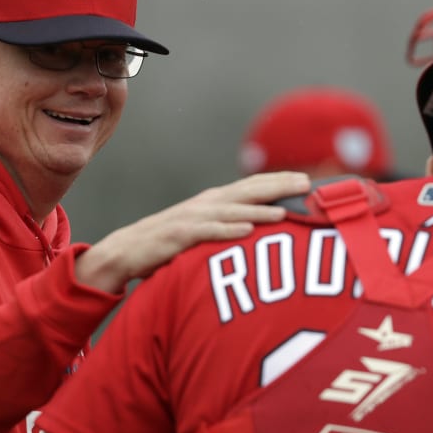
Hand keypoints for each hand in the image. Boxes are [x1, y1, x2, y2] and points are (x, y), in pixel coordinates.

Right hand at [74, 171, 310, 292]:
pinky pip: (206, 232)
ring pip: (231, 211)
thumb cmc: (167, 246)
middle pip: (247, 191)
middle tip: (307, 183)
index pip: (250, 186)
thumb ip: (225, 227)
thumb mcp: (201, 233)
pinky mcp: (177, 236)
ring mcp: (191, 219)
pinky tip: (246, 231)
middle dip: (277, 186)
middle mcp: (204, 205)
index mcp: (212, 202)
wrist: (124, 252)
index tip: (306, 179)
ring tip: (285, 211)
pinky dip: (227, 231)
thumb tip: (259, 232)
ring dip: (258, 210)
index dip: (278, 180)